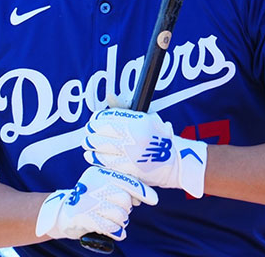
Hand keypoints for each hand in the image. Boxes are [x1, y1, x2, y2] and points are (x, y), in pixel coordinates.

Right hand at [35, 166, 157, 241]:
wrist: (62, 213)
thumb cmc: (89, 199)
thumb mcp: (102, 187)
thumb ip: (120, 188)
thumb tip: (141, 198)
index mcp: (99, 172)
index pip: (126, 181)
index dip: (143, 191)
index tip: (154, 200)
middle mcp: (93, 183)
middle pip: (124, 199)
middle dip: (126, 210)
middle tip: (120, 213)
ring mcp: (87, 199)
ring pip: (119, 214)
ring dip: (121, 222)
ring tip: (114, 222)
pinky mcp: (84, 216)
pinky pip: (110, 226)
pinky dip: (116, 232)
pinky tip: (115, 232)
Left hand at [82, 109, 207, 197]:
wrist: (176, 162)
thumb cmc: (159, 137)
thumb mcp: (148, 118)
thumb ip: (126, 109)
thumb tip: (109, 96)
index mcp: (138, 122)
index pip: (108, 118)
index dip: (97, 119)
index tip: (93, 121)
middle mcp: (134, 137)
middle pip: (102, 133)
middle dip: (91, 133)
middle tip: (88, 133)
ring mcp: (132, 154)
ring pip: (101, 148)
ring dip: (91, 146)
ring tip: (88, 144)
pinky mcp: (130, 169)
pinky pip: (107, 163)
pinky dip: (96, 158)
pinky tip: (92, 155)